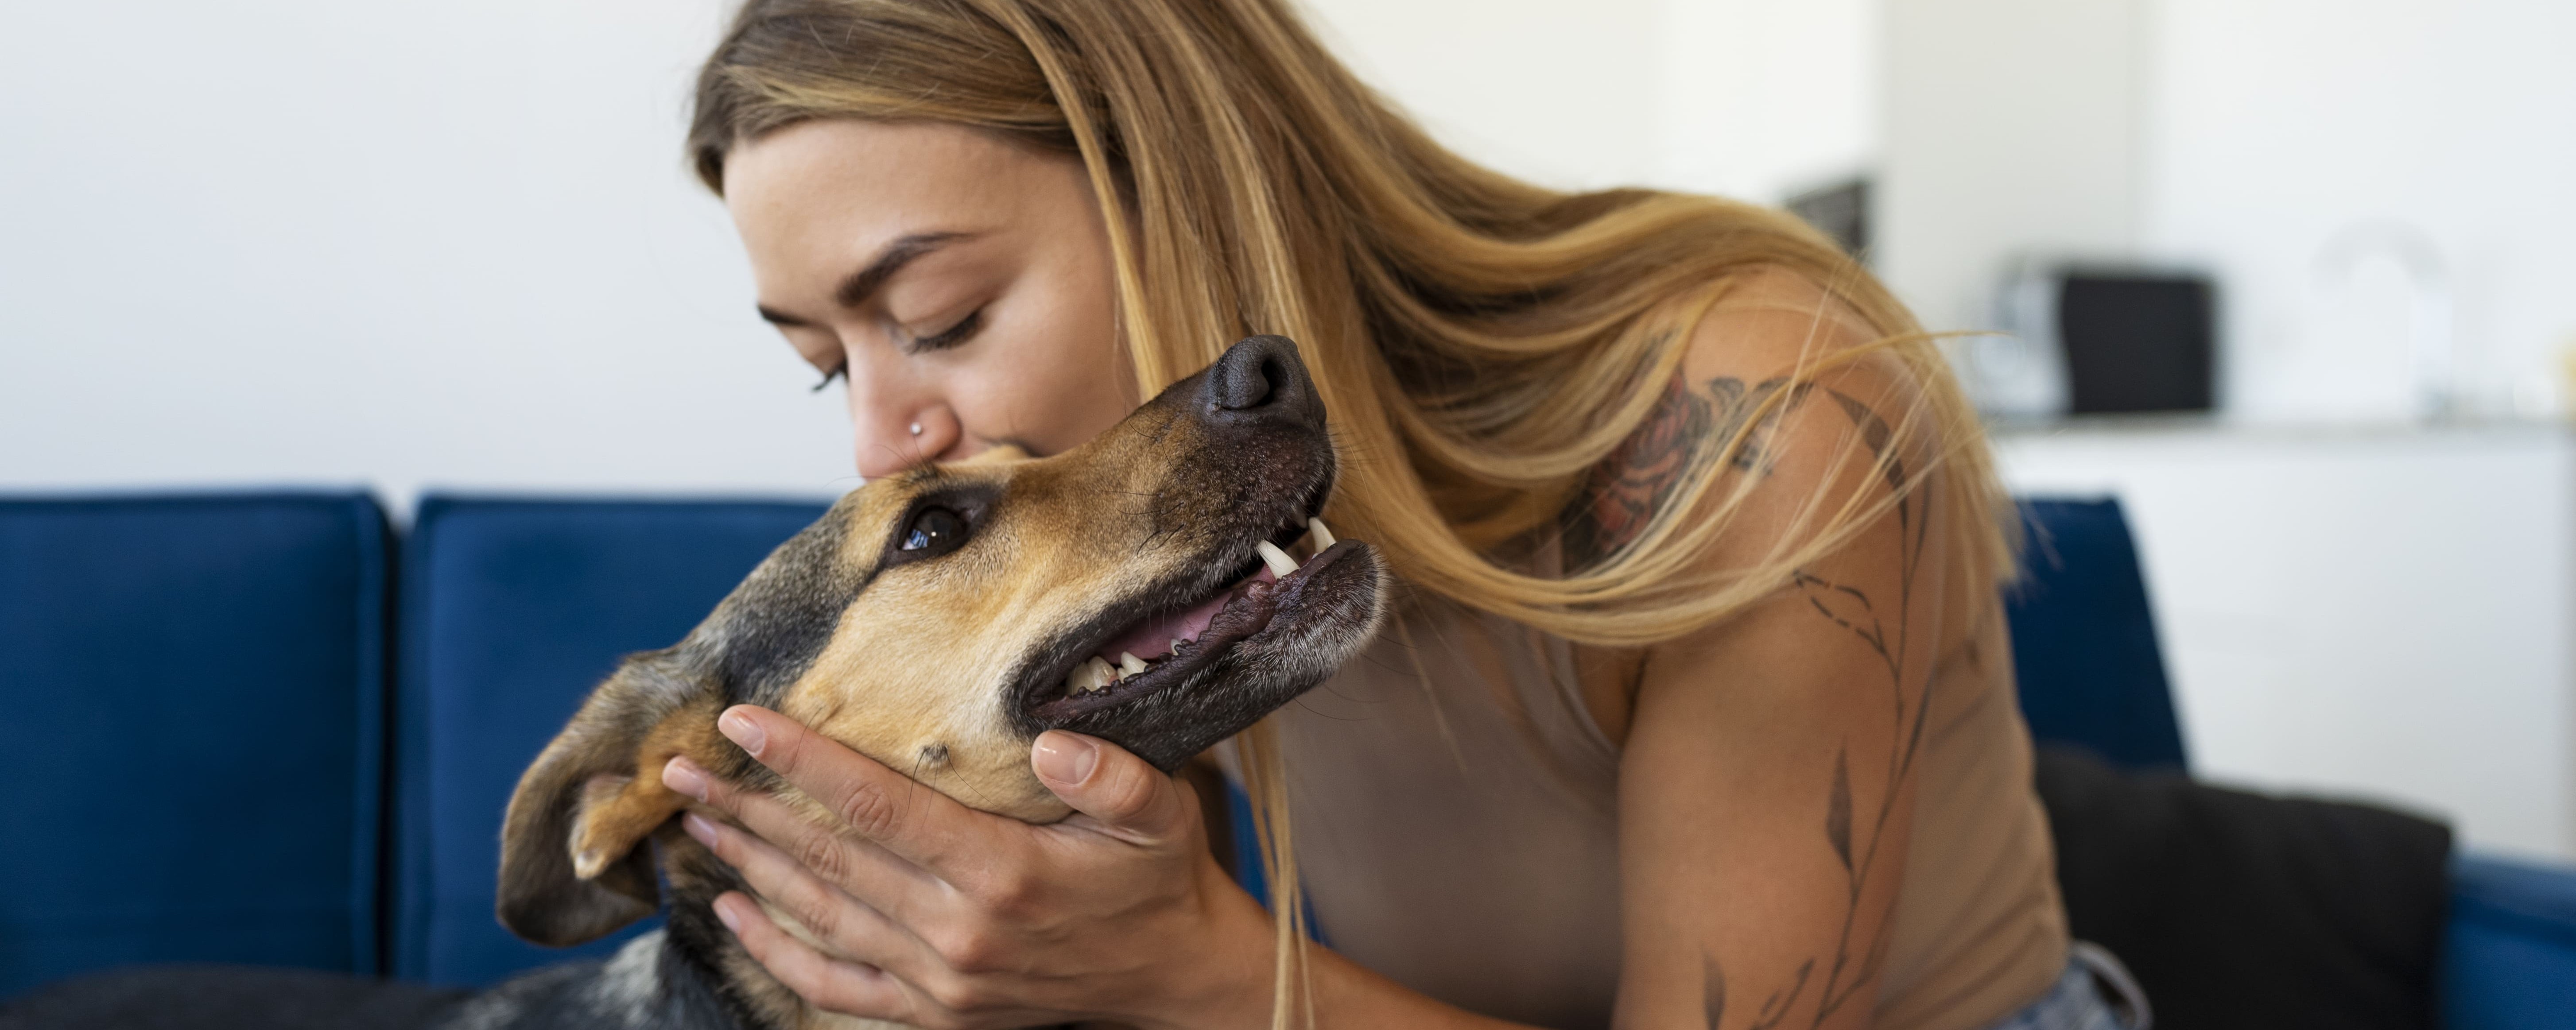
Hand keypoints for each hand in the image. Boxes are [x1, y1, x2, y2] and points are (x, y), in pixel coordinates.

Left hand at [658, 706, 1276, 1029]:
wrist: (1173, 982)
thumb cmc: (1158, 882)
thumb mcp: (1162, 816)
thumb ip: (1112, 776)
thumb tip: (1049, 743)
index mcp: (1000, 872)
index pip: (877, 804)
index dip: (803, 759)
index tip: (741, 719)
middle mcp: (956, 930)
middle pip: (827, 858)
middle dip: (747, 806)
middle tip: (679, 765)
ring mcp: (937, 980)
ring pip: (818, 915)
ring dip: (749, 867)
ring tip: (696, 822)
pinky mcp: (932, 1012)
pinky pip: (833, 983)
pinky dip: (777, 949)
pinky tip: (735, 914)